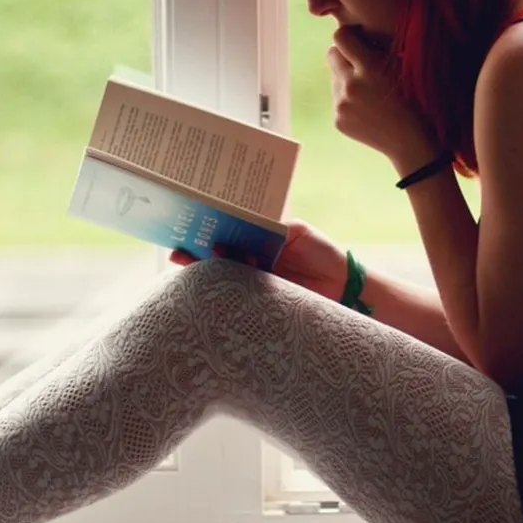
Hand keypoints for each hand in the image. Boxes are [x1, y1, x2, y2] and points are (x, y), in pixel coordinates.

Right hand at [168, 219, 348, 301]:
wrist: (344, 285)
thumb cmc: (322, 253)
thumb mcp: (296, 231)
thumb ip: (272, 227)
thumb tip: (245, 220)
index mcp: (260, 240)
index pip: (230, 232)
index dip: (210, 228)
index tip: (191, 223)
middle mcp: (253, 260)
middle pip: (220, 255)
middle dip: (197, 252)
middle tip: (178, 250)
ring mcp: (255, 282)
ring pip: (225, 275)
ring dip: (207, 270)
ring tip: (191, 262)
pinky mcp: (261, 302)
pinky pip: (238, 295)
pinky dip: (224, 290)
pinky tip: (211, 285)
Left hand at [327, 26, 438, 169]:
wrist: (411, 142)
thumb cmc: (415, 101)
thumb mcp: (402, 69)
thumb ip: (378, 50)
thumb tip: (357, 33)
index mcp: (369, 68)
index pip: (340, 37)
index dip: (348, 35)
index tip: (357, 38)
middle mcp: (350, 85)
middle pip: (331, 55)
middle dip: (344, 54)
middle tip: (360, 61)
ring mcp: (341, 105)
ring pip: (333, 77)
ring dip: (346, 77)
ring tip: (369, 90)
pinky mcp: (337, 120)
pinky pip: (336, 98)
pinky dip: (347, 98)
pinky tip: (366, 107)